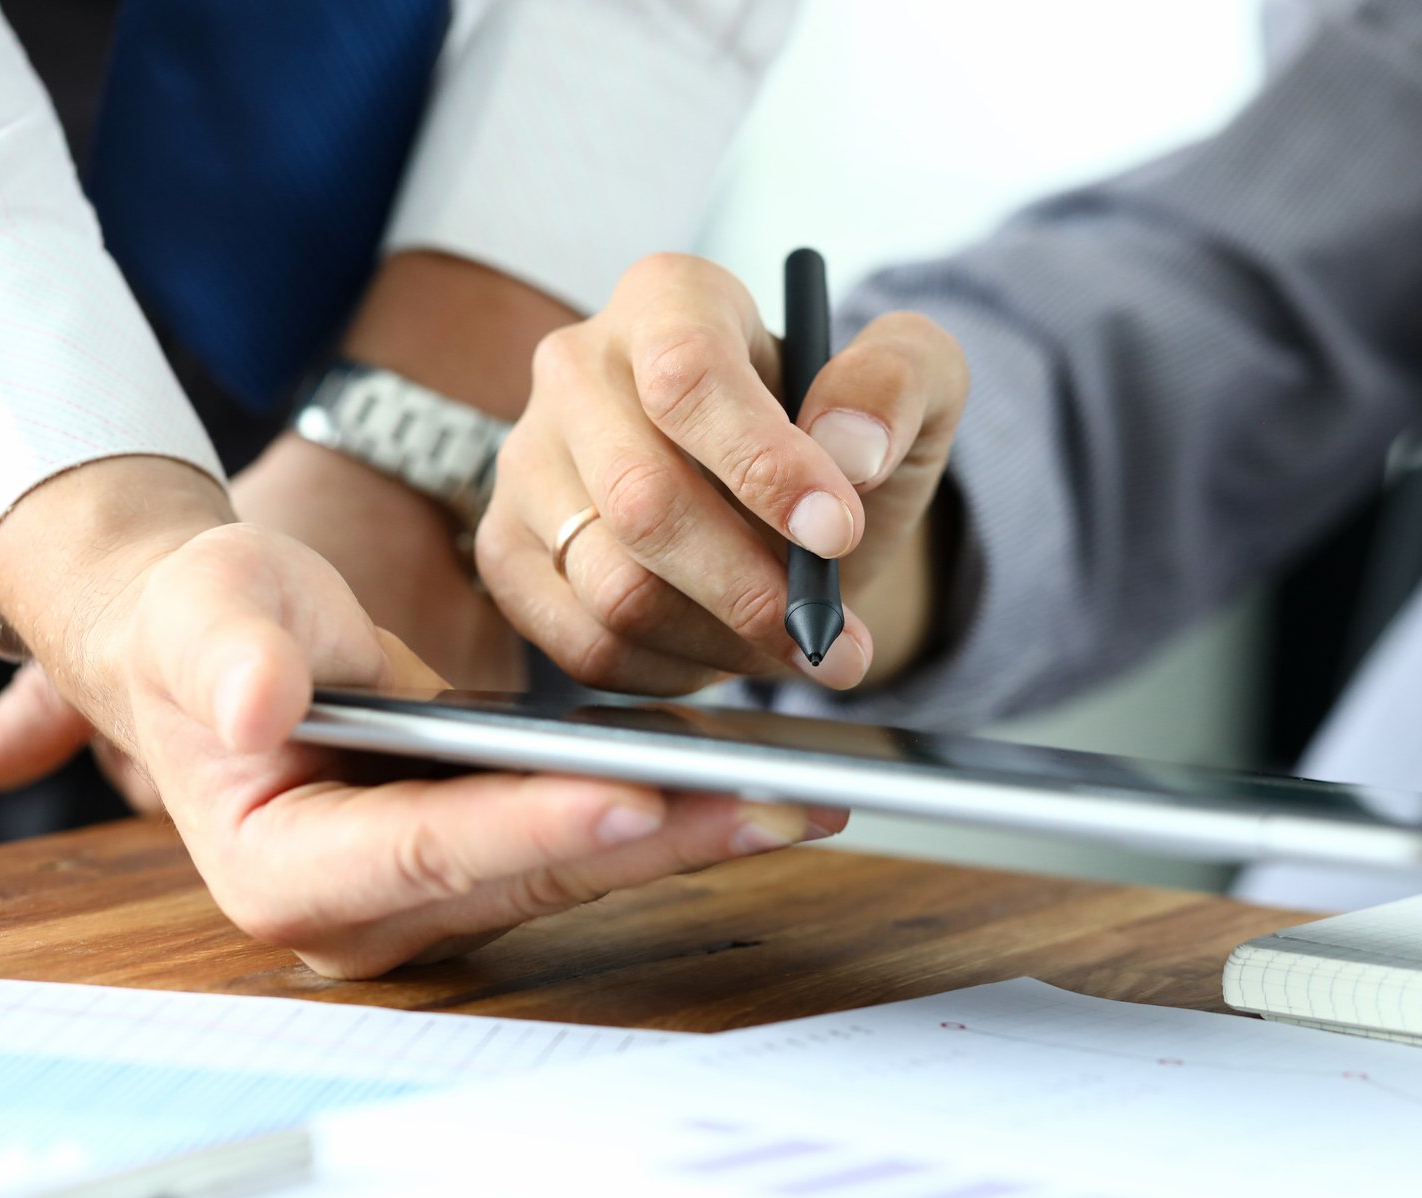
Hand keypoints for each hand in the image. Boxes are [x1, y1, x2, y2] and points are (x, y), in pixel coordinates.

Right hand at [0, 456, 841, 977]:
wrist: (227, 650)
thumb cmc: (209, 626)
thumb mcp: (205, 612)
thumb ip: (229, 655)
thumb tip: (256, 705)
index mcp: (282, 872)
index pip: (424, 851)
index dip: (530, 826)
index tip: (633, 795)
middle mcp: (361, 920)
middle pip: (528, 877)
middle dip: (655, 838)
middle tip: (774, 804)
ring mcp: (427, 910)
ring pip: (573, 875)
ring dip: (686, 836)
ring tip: (795, 797)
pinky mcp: (481, 879)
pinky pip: (584, 851)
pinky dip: (666, 816)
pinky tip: (749, 786)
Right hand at [476, 253, 966, 696]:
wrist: (786, 511)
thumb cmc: (842, 441)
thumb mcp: (913, 388)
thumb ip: (899, 385)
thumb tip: (849, 448)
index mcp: (669, 299)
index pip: (687, 376)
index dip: (762, 464)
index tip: (836, 532)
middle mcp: (576, 368)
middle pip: (642, 501)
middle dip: (752, 589)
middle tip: (831, 637)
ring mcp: (527, 462)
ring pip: (613, 588)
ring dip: (722, 641)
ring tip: (790, 644)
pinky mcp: (508, 551)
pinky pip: (583, 644)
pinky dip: (672, 673)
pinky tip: (723, 653)